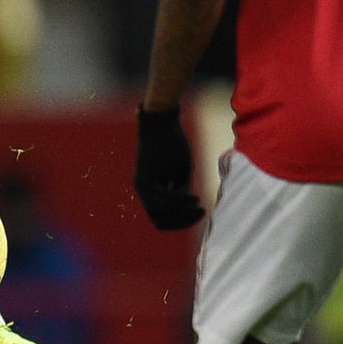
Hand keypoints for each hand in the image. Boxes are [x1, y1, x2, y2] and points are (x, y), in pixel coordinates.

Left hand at [134, 105, 203, 229]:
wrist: (162, 122)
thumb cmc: (173, 143)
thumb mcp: (181, 173)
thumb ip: (180, 193)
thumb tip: (186, 212)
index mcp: (151, 190)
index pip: (162, 218)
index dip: (182, 221)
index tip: (200, 212)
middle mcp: (142, 191)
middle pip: (160, 221)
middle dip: (182, 221)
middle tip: (201, 211)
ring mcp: (141, 187)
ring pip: (160, 215)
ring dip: (181, 213)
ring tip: (197, 202)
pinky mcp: (143, 180)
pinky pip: (160, 203)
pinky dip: (177, 204)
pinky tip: (193, 197)